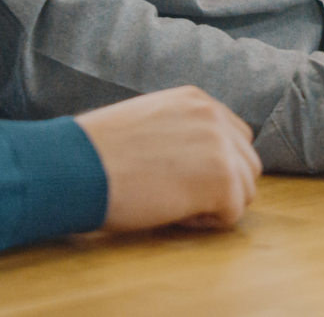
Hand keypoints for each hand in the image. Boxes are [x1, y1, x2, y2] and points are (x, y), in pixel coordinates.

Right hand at [75, 86, 262, 231]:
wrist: (76, 166)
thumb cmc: (96, 153)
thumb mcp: (146, 122)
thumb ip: (180, 131)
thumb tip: (197, 161)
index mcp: (196, 100)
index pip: (235, 136)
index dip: (213, 165)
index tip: (179, 177)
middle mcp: (214, 116)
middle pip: (247, 162)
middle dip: (221, 186)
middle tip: (177, 196)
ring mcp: (222, 146)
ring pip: (246, 188)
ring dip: (215, 204)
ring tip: (174, 205)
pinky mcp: (222, 180)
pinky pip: (232, 214)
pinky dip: (205, 223)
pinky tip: (172, 214)